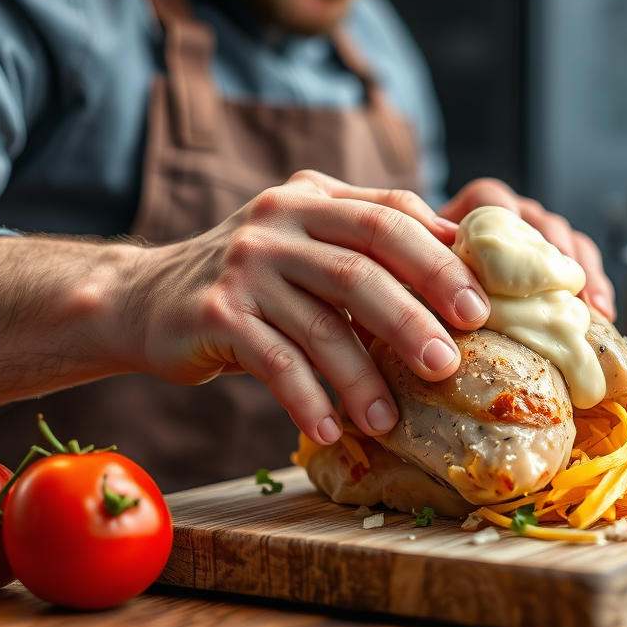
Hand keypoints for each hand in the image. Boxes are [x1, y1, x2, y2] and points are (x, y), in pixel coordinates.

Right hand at [128, 171, 490, 446]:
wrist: (147, 297)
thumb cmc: (254, 278)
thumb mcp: (308, 244)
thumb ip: (367, 246)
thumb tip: (460, 264)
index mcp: (316, 197)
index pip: (390, 214)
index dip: (440, 258)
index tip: (479, 307)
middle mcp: (280, 221)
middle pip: (362, 266)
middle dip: (413, 316)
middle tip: (448, 362)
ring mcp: (244, 265)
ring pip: (321, 322)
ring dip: (362, 377)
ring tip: (390, 419)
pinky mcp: (215, 312)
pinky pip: (274, 362)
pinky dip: (307, 399)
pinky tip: (331, 429)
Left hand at [438, 178, 615, 320]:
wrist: (437, 296)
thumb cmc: (430, 287)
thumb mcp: (422, 276)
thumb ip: (425, 274)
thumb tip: (434, 295)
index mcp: (470, 215)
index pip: (489, 198)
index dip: (503, 216)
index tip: (508, 246)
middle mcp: (508, 221)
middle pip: (538, 219)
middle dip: (556, 251)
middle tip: (567, 285)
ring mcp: (535, 240)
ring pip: (567, 240)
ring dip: (584, 271)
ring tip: (593, 305)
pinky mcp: (555, 264)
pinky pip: (582, 265)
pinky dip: (595, 288)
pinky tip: (604, 314)